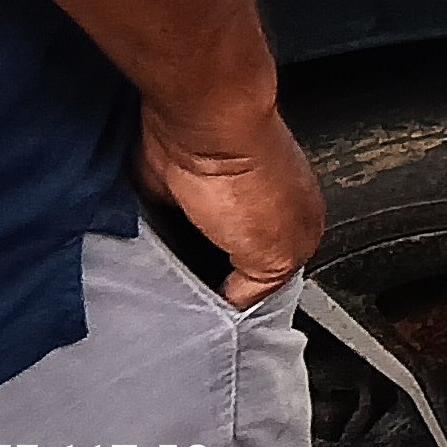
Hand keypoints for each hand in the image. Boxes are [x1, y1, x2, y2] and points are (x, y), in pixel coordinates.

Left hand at [138, 99, 327, 306]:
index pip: (272, 279)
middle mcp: (256, 208)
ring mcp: (212, 197)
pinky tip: (151, 245)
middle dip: (207, 281)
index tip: (223, 317)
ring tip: (168, 268)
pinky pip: (156, 229)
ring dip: (175, 261)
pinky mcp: (170, 188)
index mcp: (295, 225)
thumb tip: (233, 307)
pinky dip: (151, 239)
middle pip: (229, 264)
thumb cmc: (248, 176)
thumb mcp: (276, 258)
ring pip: (189, 250)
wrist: (200, 129)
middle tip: (191, 296)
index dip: (246, 300)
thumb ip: (259, 291)